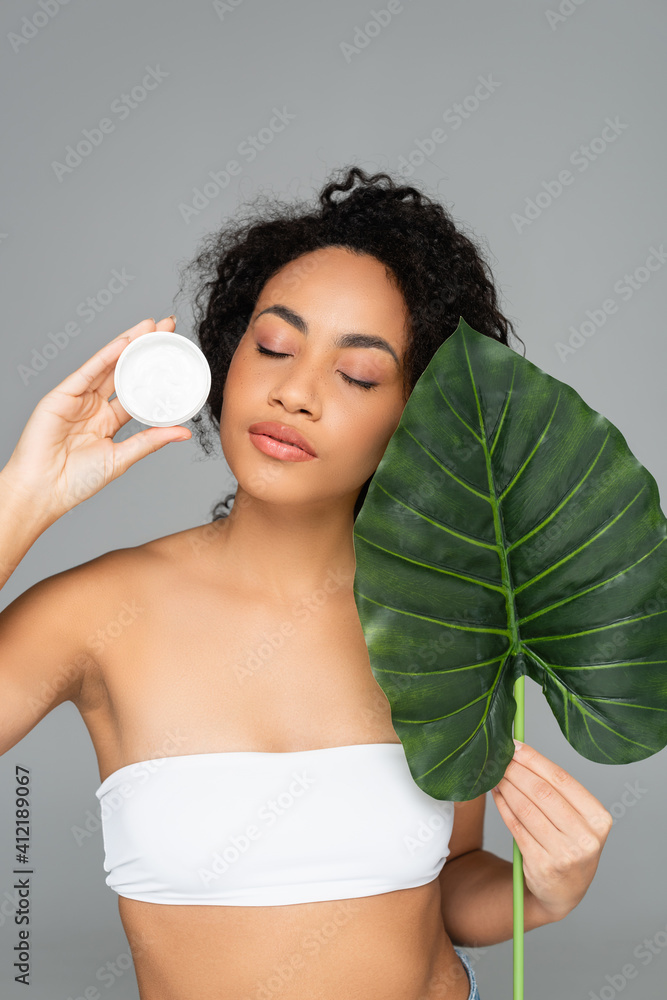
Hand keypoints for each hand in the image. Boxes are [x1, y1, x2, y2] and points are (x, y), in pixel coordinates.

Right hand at [2, 316, 191, 527]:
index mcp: (108, 421)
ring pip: (109, 365)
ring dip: (129, 343)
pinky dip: (106, 356)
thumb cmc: (76, 481)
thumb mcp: (122, 458)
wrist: (44, 491)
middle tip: (168, 328)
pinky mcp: (62, 396)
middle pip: (125, 370)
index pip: (137, 390)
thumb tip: (183, 432)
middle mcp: (94, 406)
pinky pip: (88, 372)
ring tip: (151, 326)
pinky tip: (124, 342)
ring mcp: (78, 399)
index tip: (176, 356)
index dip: (155, 373)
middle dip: (146, 348)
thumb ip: (150, 440)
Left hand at [491, 740, 613, 921]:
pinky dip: (503, 807)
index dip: (534, 759)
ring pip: (526, 808)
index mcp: (598, 818)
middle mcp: (586, 837)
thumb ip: (556, 791)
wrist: (563, 893)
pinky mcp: (542, 866)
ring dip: (506, 787)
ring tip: (494, 774)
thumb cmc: (568, 845)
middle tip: (498, 758)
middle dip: (516, 771)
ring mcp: (565, 854)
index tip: (514, 746)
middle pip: (542, 792)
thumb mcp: (577, 820)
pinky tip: (496, 795)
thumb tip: (521, 752)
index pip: (562, 779)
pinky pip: (516, 827)